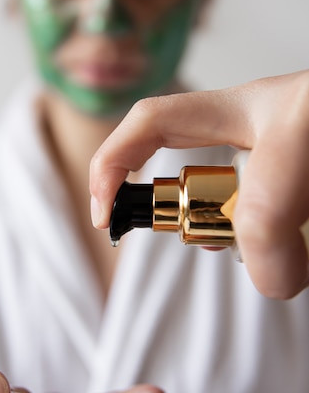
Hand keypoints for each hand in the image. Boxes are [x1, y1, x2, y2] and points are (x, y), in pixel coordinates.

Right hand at [90, 70, 308, 298]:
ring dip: (270, 255)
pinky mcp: (308, 219)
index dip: (112, 163)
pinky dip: (297, 264)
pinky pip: (293, 253)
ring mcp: (289, 182)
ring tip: (288, 258)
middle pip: (201, 194)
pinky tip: (303, 262)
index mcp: (237, 110)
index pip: (150, 126)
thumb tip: (272, 282)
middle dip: (210, 229)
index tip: (104, 216)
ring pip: (254, 234)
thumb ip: (274, 206)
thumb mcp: (304, 131)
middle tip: (233, 248)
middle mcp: (259, 146)